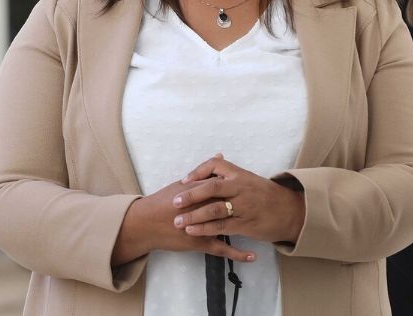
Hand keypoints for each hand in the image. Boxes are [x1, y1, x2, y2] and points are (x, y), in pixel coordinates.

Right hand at [111, 179, 256, 265]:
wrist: (145, 224)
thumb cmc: (163, 202)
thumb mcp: (181, 184)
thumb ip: (203, 172)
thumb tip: (220, 156)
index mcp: (199, 190)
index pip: (224, 186)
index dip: (242, 186)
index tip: (258, 186)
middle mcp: (202, 207)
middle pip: (231, 205)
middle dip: (249, 206)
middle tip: (266, 206)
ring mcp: (202, 227)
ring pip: (229, 227)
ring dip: (249, 230)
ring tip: (267, 231)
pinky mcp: (199, 243)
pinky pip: (222, 249)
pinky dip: (238, 254)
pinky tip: (252, 256)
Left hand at [172, 154, 305, 243]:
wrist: (289, 210)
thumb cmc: (265, 194)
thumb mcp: (249, 178)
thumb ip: (230, 171)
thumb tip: (216, 158)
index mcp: (240, 174)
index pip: (215, 166)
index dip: (198, 172)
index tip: (184, 180)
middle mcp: (241, 188)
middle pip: (212, 188)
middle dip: (191, 195)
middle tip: (175, 201)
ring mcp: (243, 206)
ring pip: (215, 209)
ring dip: (194, 216)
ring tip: (178, 221)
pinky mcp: (245, 224)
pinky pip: (222, 226)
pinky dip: (205, 229)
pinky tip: (193, 231)